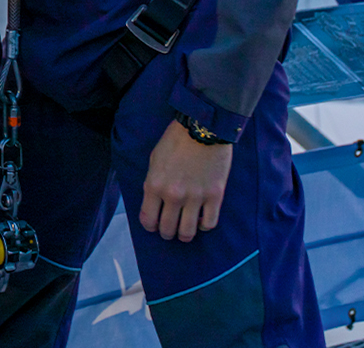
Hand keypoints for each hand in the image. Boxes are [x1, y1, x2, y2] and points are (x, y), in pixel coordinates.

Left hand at [139, 119, 233, 242]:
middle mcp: (173, 195)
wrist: (203, 127)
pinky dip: (204, 226)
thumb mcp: (154, 161)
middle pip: (168, 229)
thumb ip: (153, 184)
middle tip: (170, 229)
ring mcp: (195, 197)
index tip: (154, 224)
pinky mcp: (215, 196)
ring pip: (188, 232)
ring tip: (185, 230)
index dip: (150, 226)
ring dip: (185, 235)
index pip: (148, 220)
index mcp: (154, 185)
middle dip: (167, 233)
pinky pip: (209, 223)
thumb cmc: (176, 141)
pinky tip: (201, 219)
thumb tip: (154, 204)